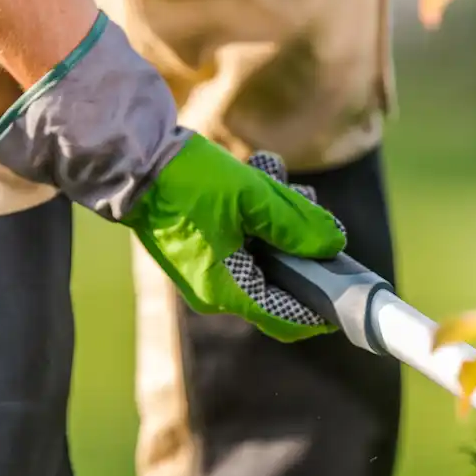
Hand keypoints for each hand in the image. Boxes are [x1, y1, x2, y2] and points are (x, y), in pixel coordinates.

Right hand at [0, 13, 345, 342]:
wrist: (126, 157)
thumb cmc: (183, 180)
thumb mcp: (251, 196)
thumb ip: (297, 223)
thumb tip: (334, 244)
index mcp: (227, 289)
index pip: (288, 318)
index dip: (323, 306)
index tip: (348, 285)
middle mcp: (215, 289)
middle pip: (281, 279)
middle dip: (300, 241)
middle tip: (307, 205)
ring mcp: (205, 267)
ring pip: (264, 252)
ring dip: (279, 216)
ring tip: (276, 177)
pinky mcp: (198, 245)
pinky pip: (242, 236)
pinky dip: (256, 210)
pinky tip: (258, 173)